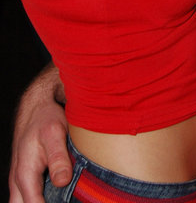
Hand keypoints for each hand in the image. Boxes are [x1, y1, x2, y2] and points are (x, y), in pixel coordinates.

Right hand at [9, 67, 70, 202]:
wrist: (37, 108)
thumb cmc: (45, 119)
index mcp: (25, 175)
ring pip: (27, 202)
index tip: (69, 202)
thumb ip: (58, 157)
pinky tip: (62, 193)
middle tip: (67, 198)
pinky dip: (44, 197)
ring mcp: (21, 183)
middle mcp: (19, 183)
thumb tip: (62, 181)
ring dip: (44, 200)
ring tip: (66, 194)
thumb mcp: (54, 133)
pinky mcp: (29, 180)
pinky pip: (31, 197)